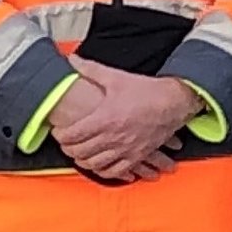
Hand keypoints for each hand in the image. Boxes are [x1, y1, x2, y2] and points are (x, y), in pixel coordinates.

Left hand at [52, 59, 203, 180]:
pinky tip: (100, 167)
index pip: (73, 135)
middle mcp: (113, 137)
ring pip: (96, 164)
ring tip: (78, 155)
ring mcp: (126, 149)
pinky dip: (104, 172)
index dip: (61, 135)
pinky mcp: (137, 156)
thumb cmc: (145, 90)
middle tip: (65, 144)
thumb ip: (90, 69)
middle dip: (68, 150)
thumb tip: (72, 59)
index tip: (58, 131)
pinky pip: (116, 172)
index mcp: (105, 118)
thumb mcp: (115, 77)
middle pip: (81, 152)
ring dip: (83, 162)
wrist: (174, 102)